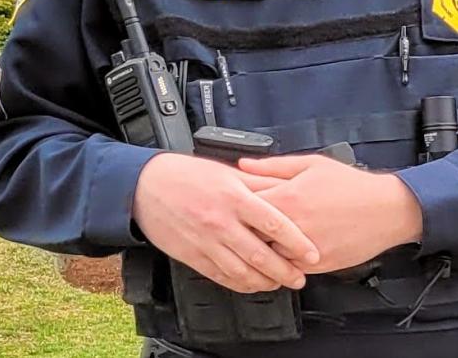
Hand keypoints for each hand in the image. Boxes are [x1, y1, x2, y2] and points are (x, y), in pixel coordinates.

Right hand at [132, 153, 319, 293]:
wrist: (144, 187)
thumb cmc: (188, 176)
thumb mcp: (229, 173)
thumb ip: (261, 183)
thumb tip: (290, 190)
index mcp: (235, 198)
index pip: (274, 224)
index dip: (297, 242)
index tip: (313, 254)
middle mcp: (220, 223)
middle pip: (259, 254)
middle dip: (284, 271)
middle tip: (301, 278)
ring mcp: (205, 242)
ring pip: (240, 271)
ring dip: (264, 281)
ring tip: (280, 283)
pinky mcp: (191, 256)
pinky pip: (219, 276)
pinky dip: (239, 284)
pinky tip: (253, 285)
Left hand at [239, 154, 422, 273]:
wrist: (387, 210)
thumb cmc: (354, 187)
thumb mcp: (313, 165)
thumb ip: (273, 166)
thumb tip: (244, 165)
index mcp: (286, 198)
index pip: (241, 206)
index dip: (231, 206)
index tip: (227, 206)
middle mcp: (291, 226)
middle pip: (247, 235)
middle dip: (239, 232)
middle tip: (235, 229)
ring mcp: (302, 248)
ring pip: (264, 257)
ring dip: (257, 253)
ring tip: (251, 246)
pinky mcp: (315, 265)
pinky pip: (285, 270)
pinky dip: (278, 265)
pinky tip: (277, 257)